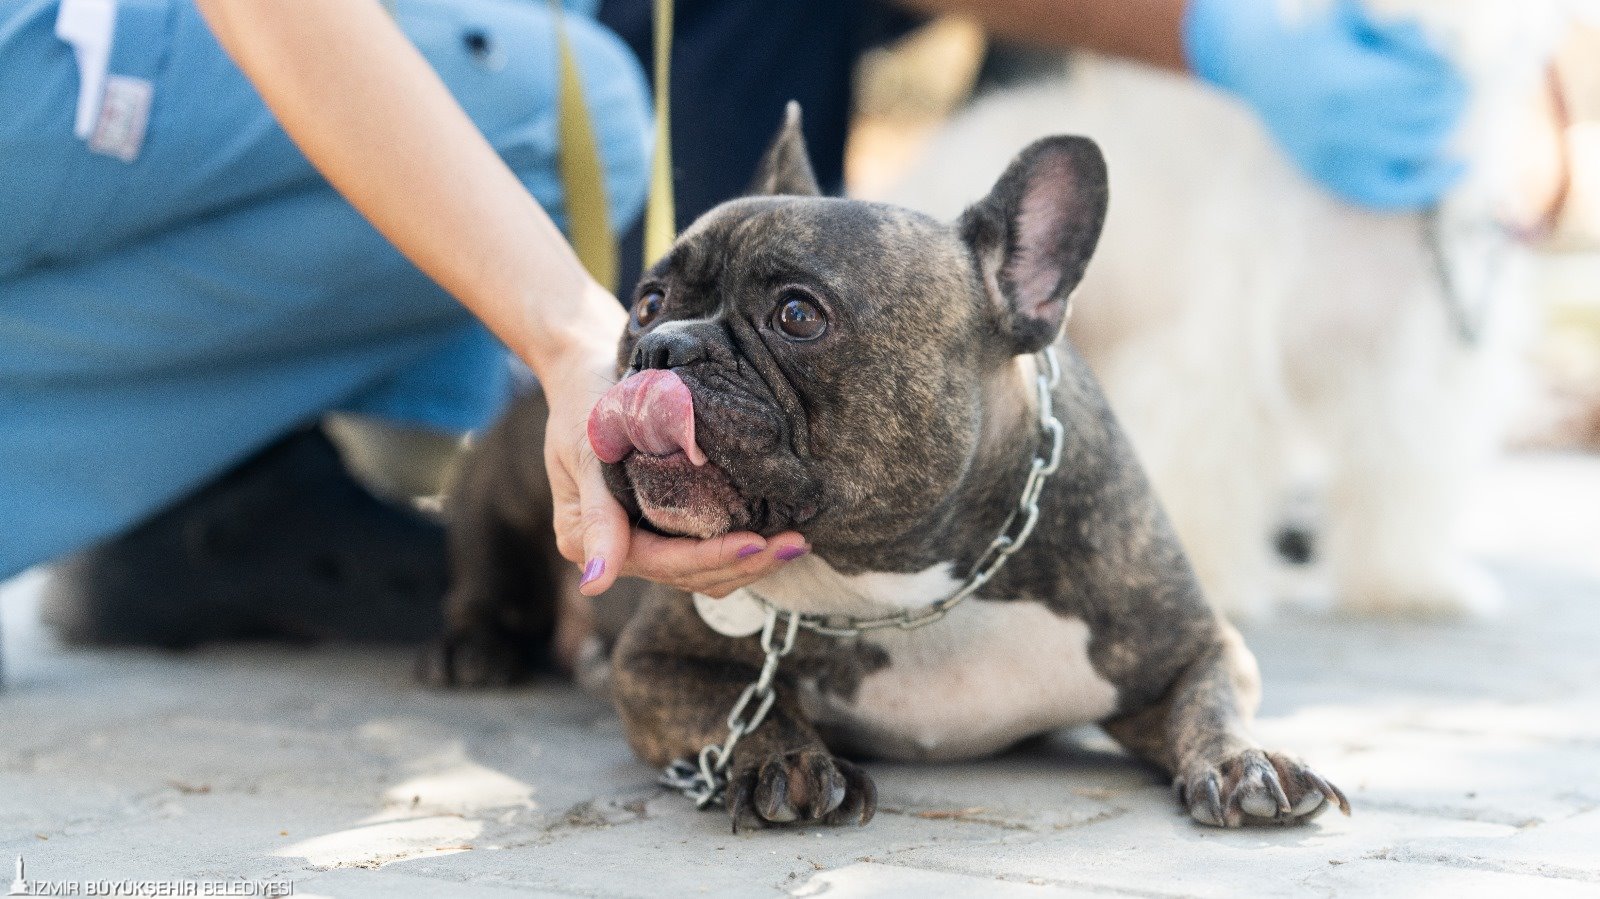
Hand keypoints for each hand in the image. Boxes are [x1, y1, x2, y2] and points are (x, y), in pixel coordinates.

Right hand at [539, 283, 808, 597]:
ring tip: (796, 542)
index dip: (713, 557)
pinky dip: (739, 551)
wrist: (588, 375)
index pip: (663, 562)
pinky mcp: (663, 528)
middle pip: (689, 574)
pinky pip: (704, 554)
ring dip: (749, 564)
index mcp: (586, 540)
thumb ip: (596, 518)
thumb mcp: (586, 453)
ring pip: (702, 573)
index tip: (758, 544)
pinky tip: (775, 536)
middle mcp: (616, 551)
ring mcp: (641, 543)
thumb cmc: (585, 404)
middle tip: (797, 542)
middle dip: (745, 563)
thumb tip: (594, 584)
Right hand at [1184, 0, 1468, 209]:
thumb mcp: (1354, 21)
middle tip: (1457, 91)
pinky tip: (1461, 166)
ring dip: (1442, 126)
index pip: (1430, 86)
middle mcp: (1348, 126)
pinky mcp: (1335, 177)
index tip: (1457, 72)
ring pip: (1420, 146)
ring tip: (1447, 113)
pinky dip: (1430, 183)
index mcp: (1354, 85)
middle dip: (1451, 100)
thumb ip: (1399, 35)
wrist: (1260, 67)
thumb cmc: (1315, 37)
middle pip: (1431, 115)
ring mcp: (1341, 156)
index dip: (1451, 78)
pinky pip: (1393, 192)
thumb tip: (1446, 48)